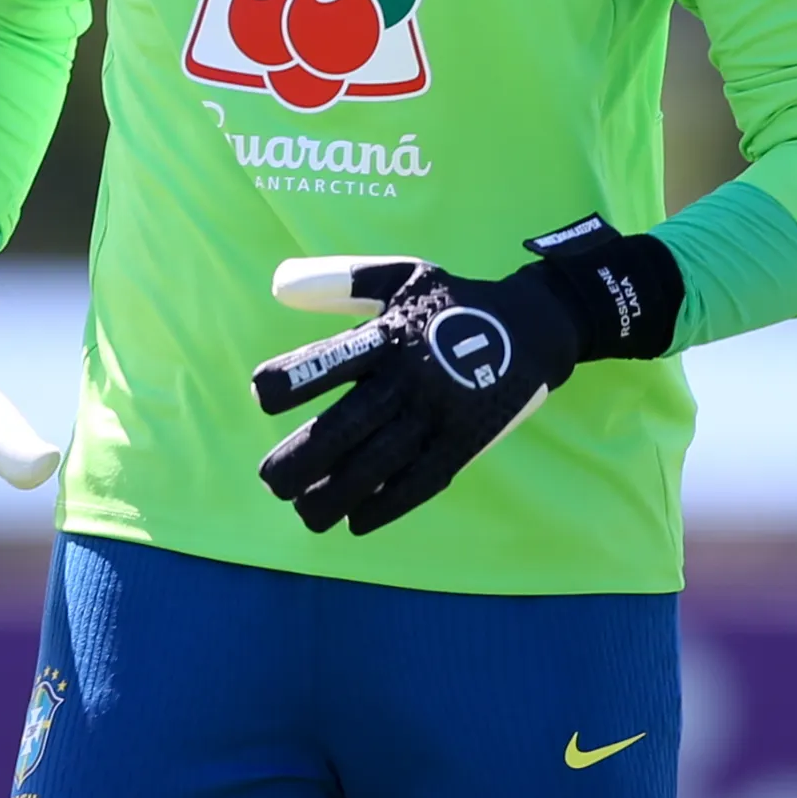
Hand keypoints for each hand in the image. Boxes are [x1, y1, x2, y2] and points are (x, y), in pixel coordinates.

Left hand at [249, 218, 679, 535]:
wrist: (533, 325)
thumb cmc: (452, 302)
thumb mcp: (402, 276)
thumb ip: (340, 280)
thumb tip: (278, 285)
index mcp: (391, 333)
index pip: (336, 357)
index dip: (297, 377)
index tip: (263, 395)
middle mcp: (413, 375)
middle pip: (351, 423)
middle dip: (306, 457)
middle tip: (271, 482)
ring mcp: (442, 412)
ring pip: (382, 462)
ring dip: (337, 492)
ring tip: (304, 511)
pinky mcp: (467, 440)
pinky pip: (423, 480)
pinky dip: (388, 504)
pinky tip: (356, 521)